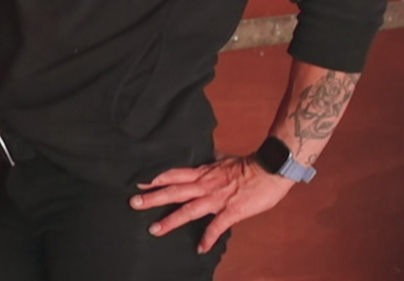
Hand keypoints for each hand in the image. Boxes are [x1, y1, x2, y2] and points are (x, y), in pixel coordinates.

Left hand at [131, 155, 293, 253]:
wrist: (270, 169)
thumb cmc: (248, 164)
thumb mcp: (223, 159)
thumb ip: (211, 160)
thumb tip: (206, 155)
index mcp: (203, 173)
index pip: (174, 174)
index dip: (156, 178)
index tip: (138, 182)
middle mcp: (205, 185)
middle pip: (174, 191)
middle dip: (153, 198)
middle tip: (133, 203)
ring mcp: (217, 199)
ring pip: (189, 210)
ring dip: (170, 220)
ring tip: (154, 229)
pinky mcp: (231, 211)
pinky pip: (217, 226)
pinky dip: (208, 238)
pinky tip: (200, 248)